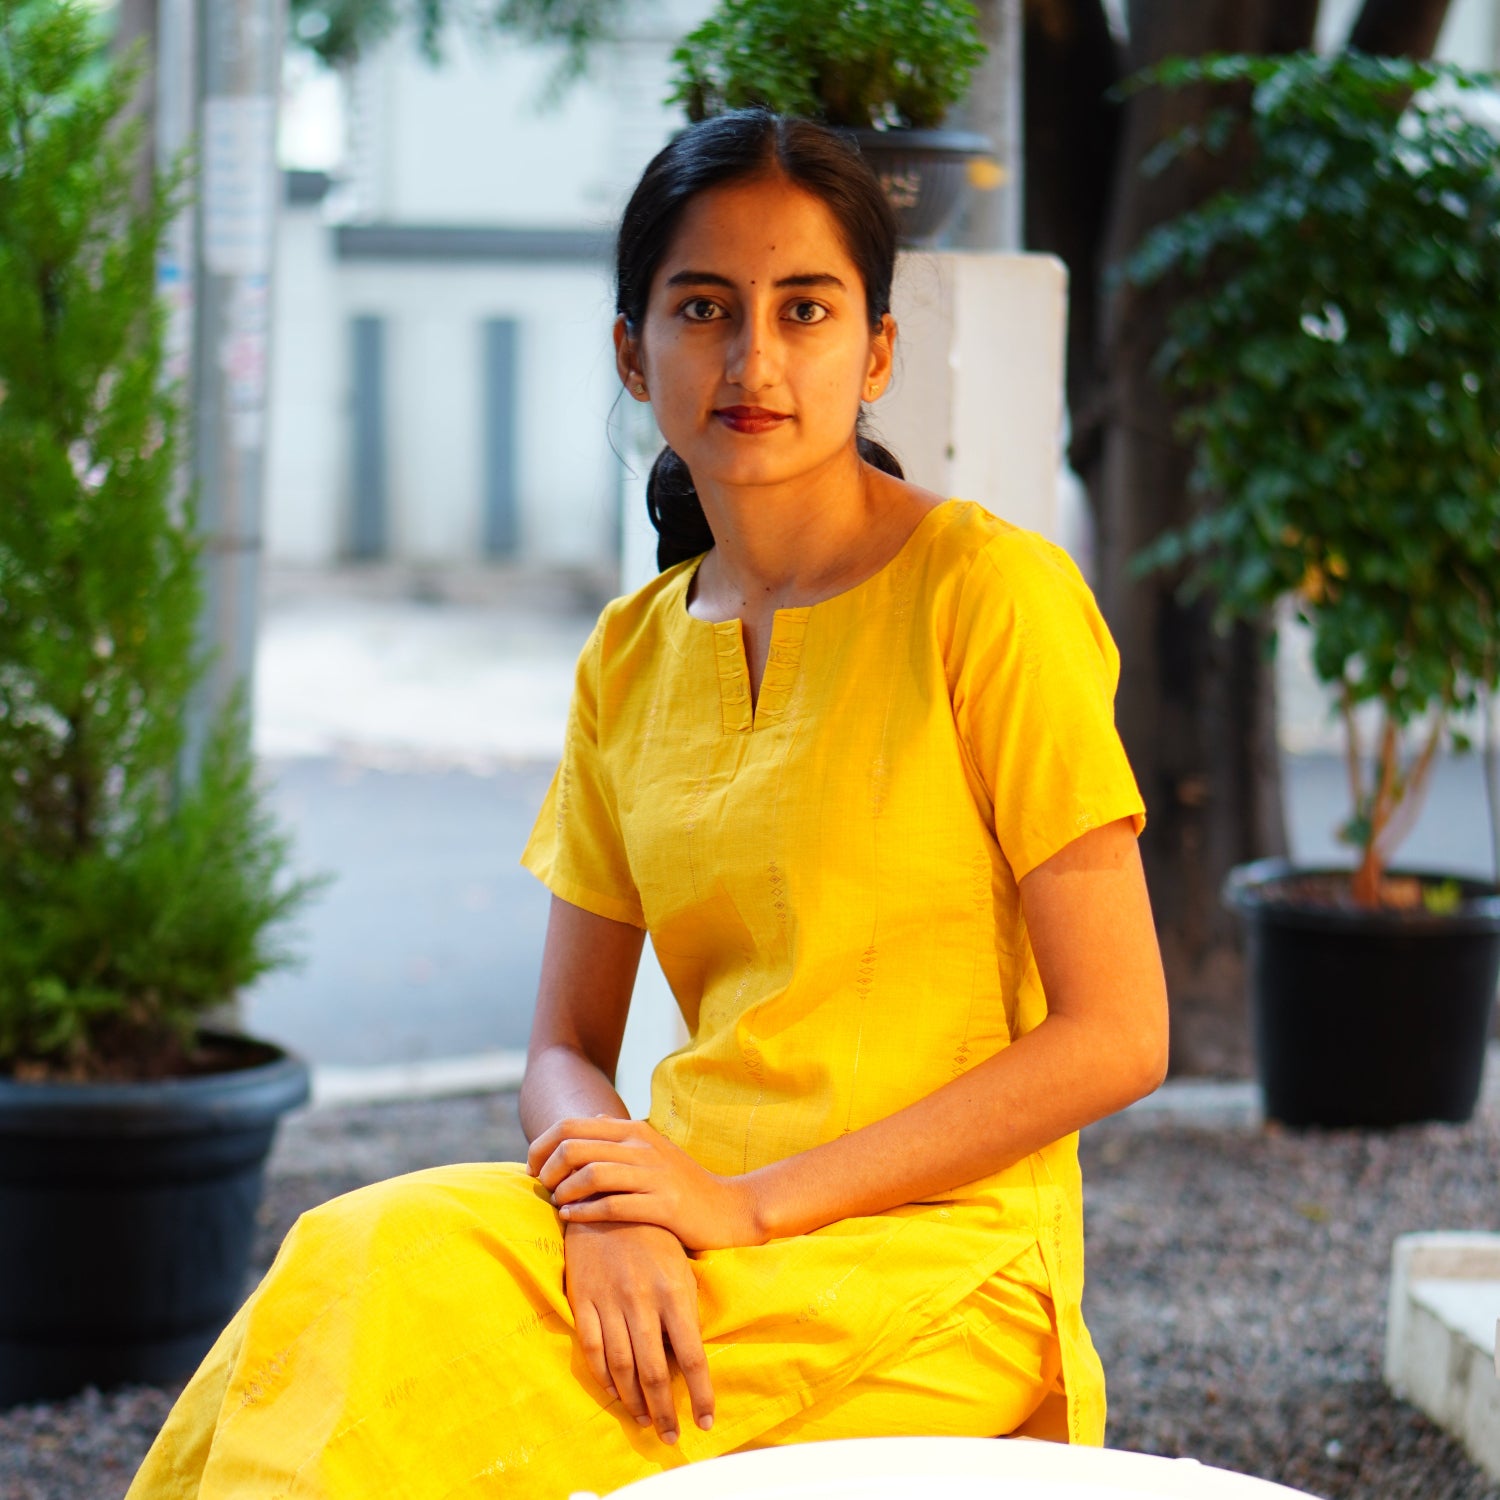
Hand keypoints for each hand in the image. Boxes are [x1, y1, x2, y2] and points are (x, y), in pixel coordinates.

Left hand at [527, 1116, 762, 1250]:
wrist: (728, 1208)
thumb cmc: (682, 1183)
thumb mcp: (653, 1150)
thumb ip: (622, 1137)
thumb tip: (595, 1120)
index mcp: (633, 1131)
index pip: (571, 1127)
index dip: (542, 1146)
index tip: (532, 1169)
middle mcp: (641, 1147)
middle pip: (574, 1148)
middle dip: (547, 1169)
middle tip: (542, 1188)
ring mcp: (653, 1175)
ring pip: (590, 1175)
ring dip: (564, 1192)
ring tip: (557, 1204)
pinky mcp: (662, 1205)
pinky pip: (612, 1206)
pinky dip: (583, 1213)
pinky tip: (571, 1218)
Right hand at [562, 1220, 714, 1444]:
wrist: (609, 1197)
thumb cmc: (654, 1234)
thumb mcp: (681, 1266)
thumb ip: (686, 1310)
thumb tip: (691, 1359)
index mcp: (675, 1292)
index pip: (693, 1357)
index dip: (700, 1394)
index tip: (705, 1421)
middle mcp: (643, 1301)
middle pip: (656, 1372)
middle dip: (665, 1410)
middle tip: (671, 1435)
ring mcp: (611, 1301)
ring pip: (623, 1368)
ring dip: (635, 1402)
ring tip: (645, 1421)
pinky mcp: (584, 1300)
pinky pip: (593, 1349)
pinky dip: (604, 1378)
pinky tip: (615, 1393)